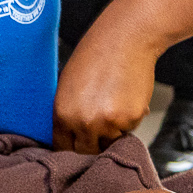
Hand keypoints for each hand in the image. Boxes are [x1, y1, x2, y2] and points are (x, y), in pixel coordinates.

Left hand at [52, 31, 157, 152]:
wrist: (123, 41)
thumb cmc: (95, 58)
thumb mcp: (67, 86)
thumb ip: (68, 114)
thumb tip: (71, 137)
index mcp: (62, 114)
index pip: (63, 148)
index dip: (71, 149)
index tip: (78, 147)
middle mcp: (82, 122)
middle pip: (87, 152)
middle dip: (93, 145)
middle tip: (99, 129)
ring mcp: (107, 123)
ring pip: (110, 144)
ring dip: (112, 133)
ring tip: (113, 106)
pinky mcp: (130, 120)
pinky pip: (128, 131)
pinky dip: (129, 121)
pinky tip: (127, 100)